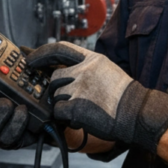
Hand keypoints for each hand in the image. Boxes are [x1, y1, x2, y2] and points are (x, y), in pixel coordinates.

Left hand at [27, 42, 167, 153]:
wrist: (137, 113)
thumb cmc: (123, 95)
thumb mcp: (106, 70)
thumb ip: (85, 68)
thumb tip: (62, 71)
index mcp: (92, 59)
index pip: (59, 49)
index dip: (41, 53)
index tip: (30, 58)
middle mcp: (84, 70)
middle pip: (54, 77)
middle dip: (55, 89)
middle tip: (65, 98)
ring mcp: (79, 88)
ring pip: (56, 95)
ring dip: (63, 104)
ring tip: (82, 109)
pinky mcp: (76, 106)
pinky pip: (59, 111)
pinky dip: (66, 117)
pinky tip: (80, 118)